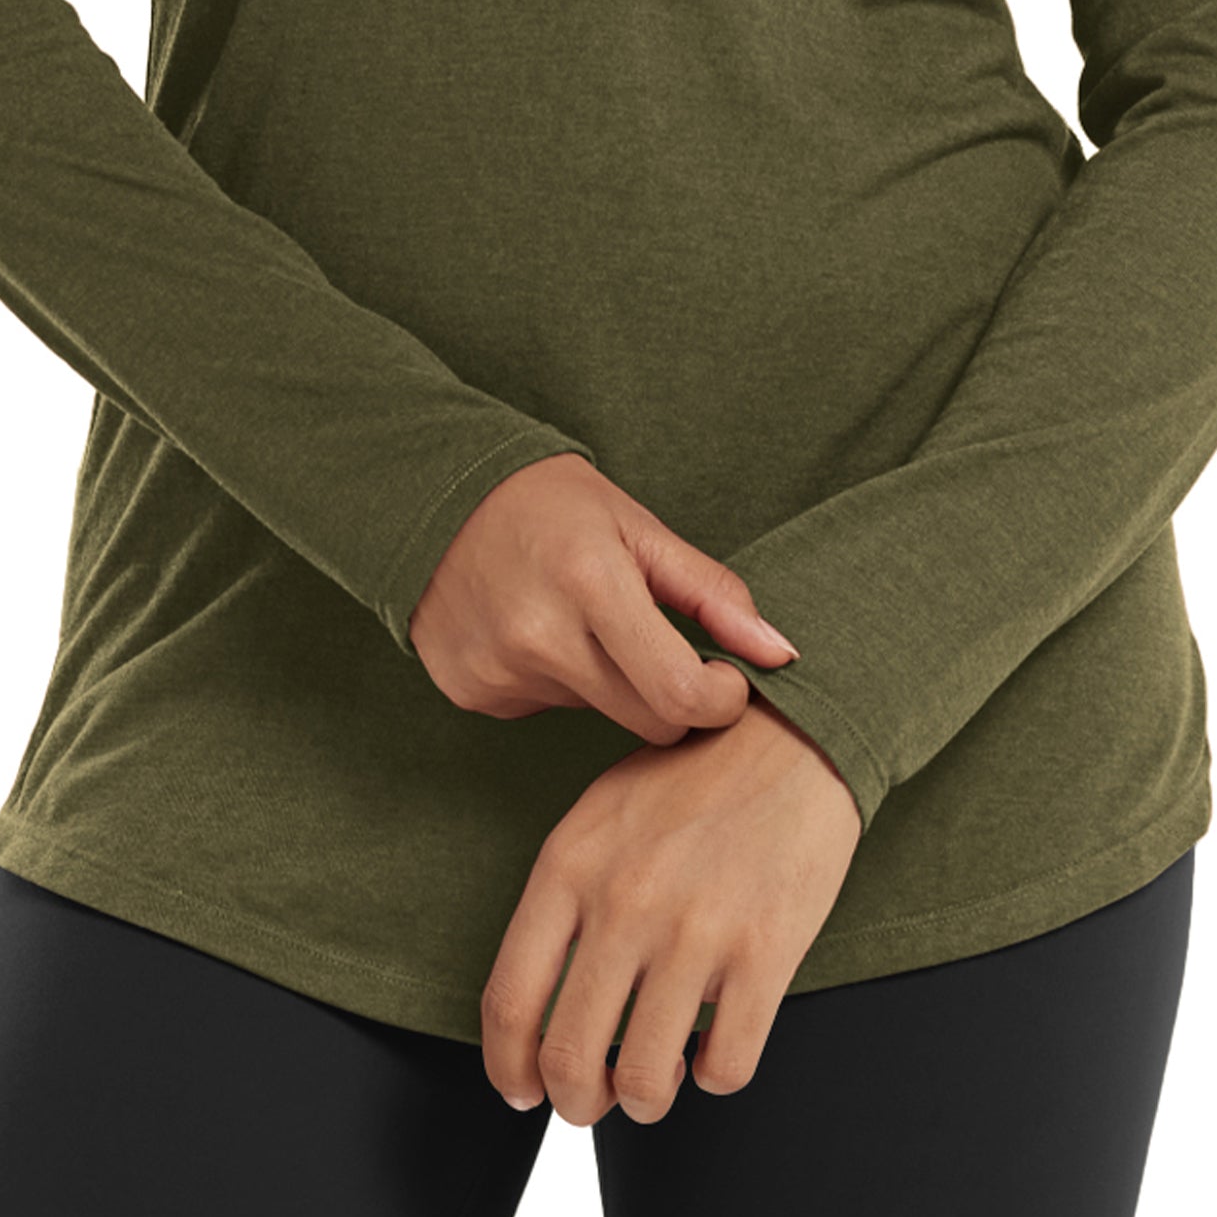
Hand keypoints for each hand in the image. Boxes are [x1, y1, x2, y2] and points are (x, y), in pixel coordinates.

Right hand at [407, 452, 799, 748]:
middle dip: (672, 696)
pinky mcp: (471, 693)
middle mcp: (538, 635)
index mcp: (591, 583)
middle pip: (649, 721)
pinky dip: (554, 683)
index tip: (725, 677)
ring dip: (606, 682)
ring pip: (598, 716)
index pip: (680, 694)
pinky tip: (532, 632)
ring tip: (575, 620)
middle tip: (656, 644)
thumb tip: (780, 654)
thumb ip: (712, 594)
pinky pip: (545, 711)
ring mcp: (498, 670)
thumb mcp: (640, 529)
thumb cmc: (551, 505)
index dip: (721, 698)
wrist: (436, 496)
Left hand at [479, 692, 862, 1125]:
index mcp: (570, 867)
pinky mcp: (766, 952)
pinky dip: (715, 1076)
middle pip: (569, 1057)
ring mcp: (696, 931)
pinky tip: (716, 1048)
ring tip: (658, 1080)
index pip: (509, 1001)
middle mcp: (624, 904)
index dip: (508, 1068)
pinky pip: (726, 1067)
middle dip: (576, 1104)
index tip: (522, 1091)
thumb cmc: (692, 777)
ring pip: (645, 1081)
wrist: (794, 735)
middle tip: (593, 1103)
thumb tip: (539, 1000)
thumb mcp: (600, 815)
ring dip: (646, 1102)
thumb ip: (564, 898)